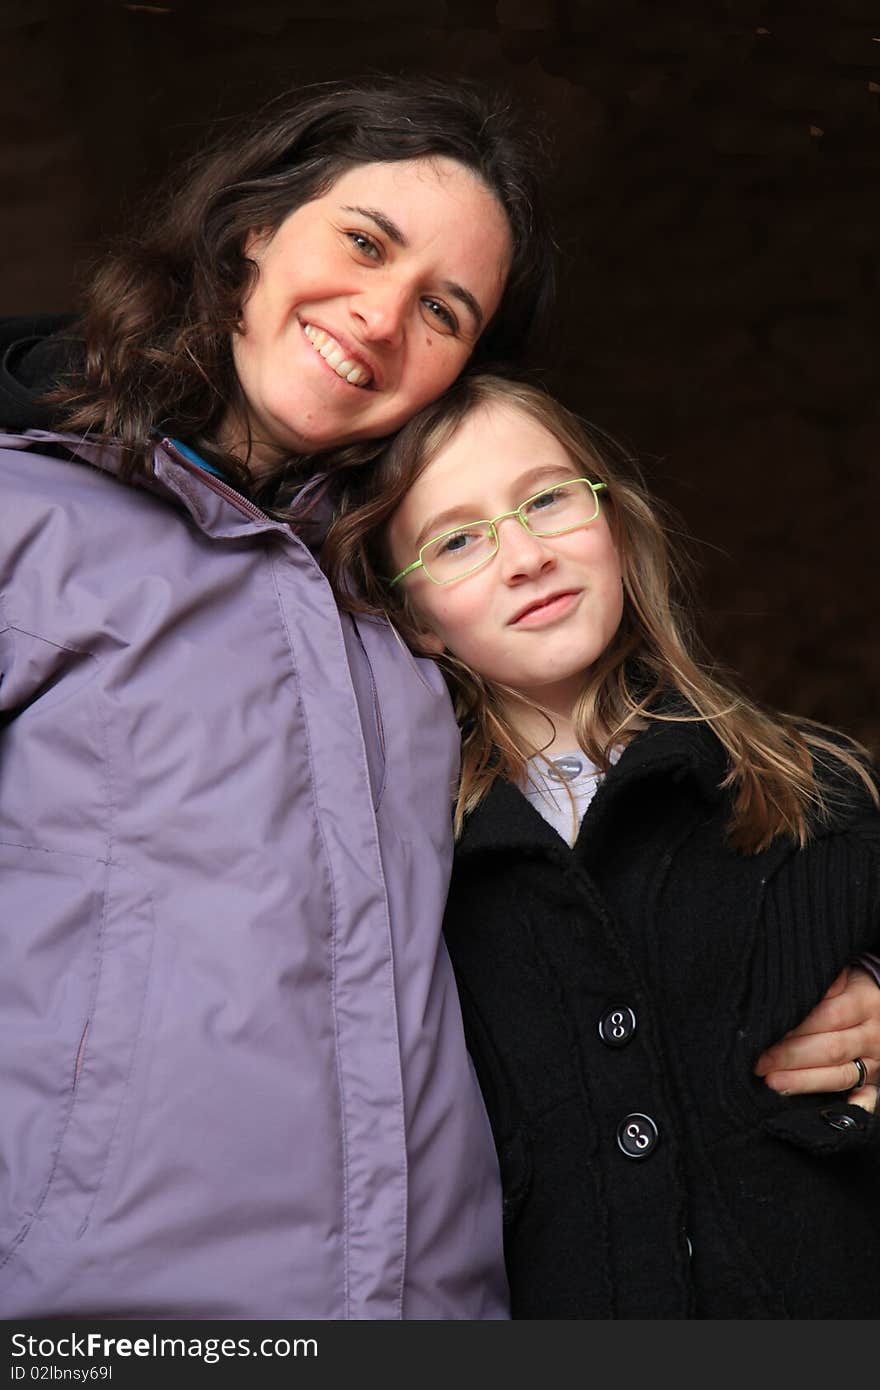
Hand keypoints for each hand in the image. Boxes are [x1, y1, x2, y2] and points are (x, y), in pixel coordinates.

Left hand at [753, 965, 879, 1113]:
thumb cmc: (852, 983)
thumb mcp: (839, 975)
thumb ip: (816, 987)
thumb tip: (778, 1002)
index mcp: (863, 1001)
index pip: (826, 1017)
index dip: (794, 1030)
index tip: (762, 1038)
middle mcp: (873, 1033)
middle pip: (831, 1049)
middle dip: (791, 1058)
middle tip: (760, 1065)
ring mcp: (877, 1058)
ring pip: (841, 1075)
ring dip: (806, 1082)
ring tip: (775, 1084)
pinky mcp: (877, 1078)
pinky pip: (867, 1096)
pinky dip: (852, 1106)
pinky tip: (828, 1114)